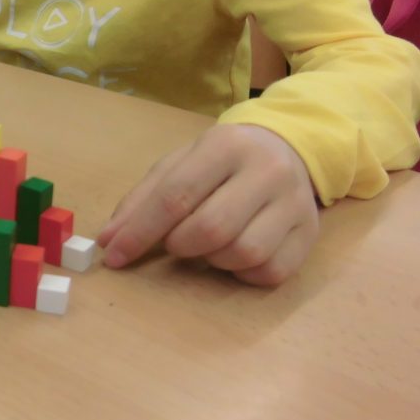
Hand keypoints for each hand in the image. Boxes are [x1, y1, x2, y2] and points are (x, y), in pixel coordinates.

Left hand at [97, 124, 319, 285]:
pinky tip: (236, 255)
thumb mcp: (178, 165)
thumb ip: (141, 200)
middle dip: (180, 246)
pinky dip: (242, 273)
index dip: (139, 232)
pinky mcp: (310, 234)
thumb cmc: (220, 162)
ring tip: (209, 244)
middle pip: (210, 229)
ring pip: (242, 254)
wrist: (287, 148)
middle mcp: (267, 170)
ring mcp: (295, 203)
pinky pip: (269, 272)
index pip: (175, 196)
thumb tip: (109, 241)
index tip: (114, 257)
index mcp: (225, 145)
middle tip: (176, 243)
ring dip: (212, 260)